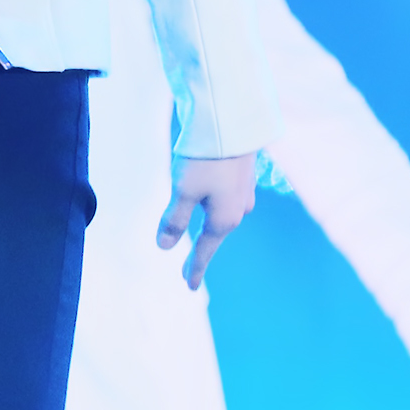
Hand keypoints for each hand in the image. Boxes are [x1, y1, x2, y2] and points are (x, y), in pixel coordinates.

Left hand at [157, 152, 256, 289]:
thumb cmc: (205, 158)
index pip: (205, 250)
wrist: (232, 122)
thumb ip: (174, 219)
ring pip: (223, 215)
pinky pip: (228, 199)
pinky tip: (214, 203)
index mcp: (224, 219)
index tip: (189, 287)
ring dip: (211, 227)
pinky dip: (216, 207)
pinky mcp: (244, 174)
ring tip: (202, 237)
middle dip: (203, 250)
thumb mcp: (183, 190)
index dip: (195, 268)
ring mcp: (245, 192)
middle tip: (191, 269)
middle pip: (216, 234)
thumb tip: (164, 247)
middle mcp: (239, 209)